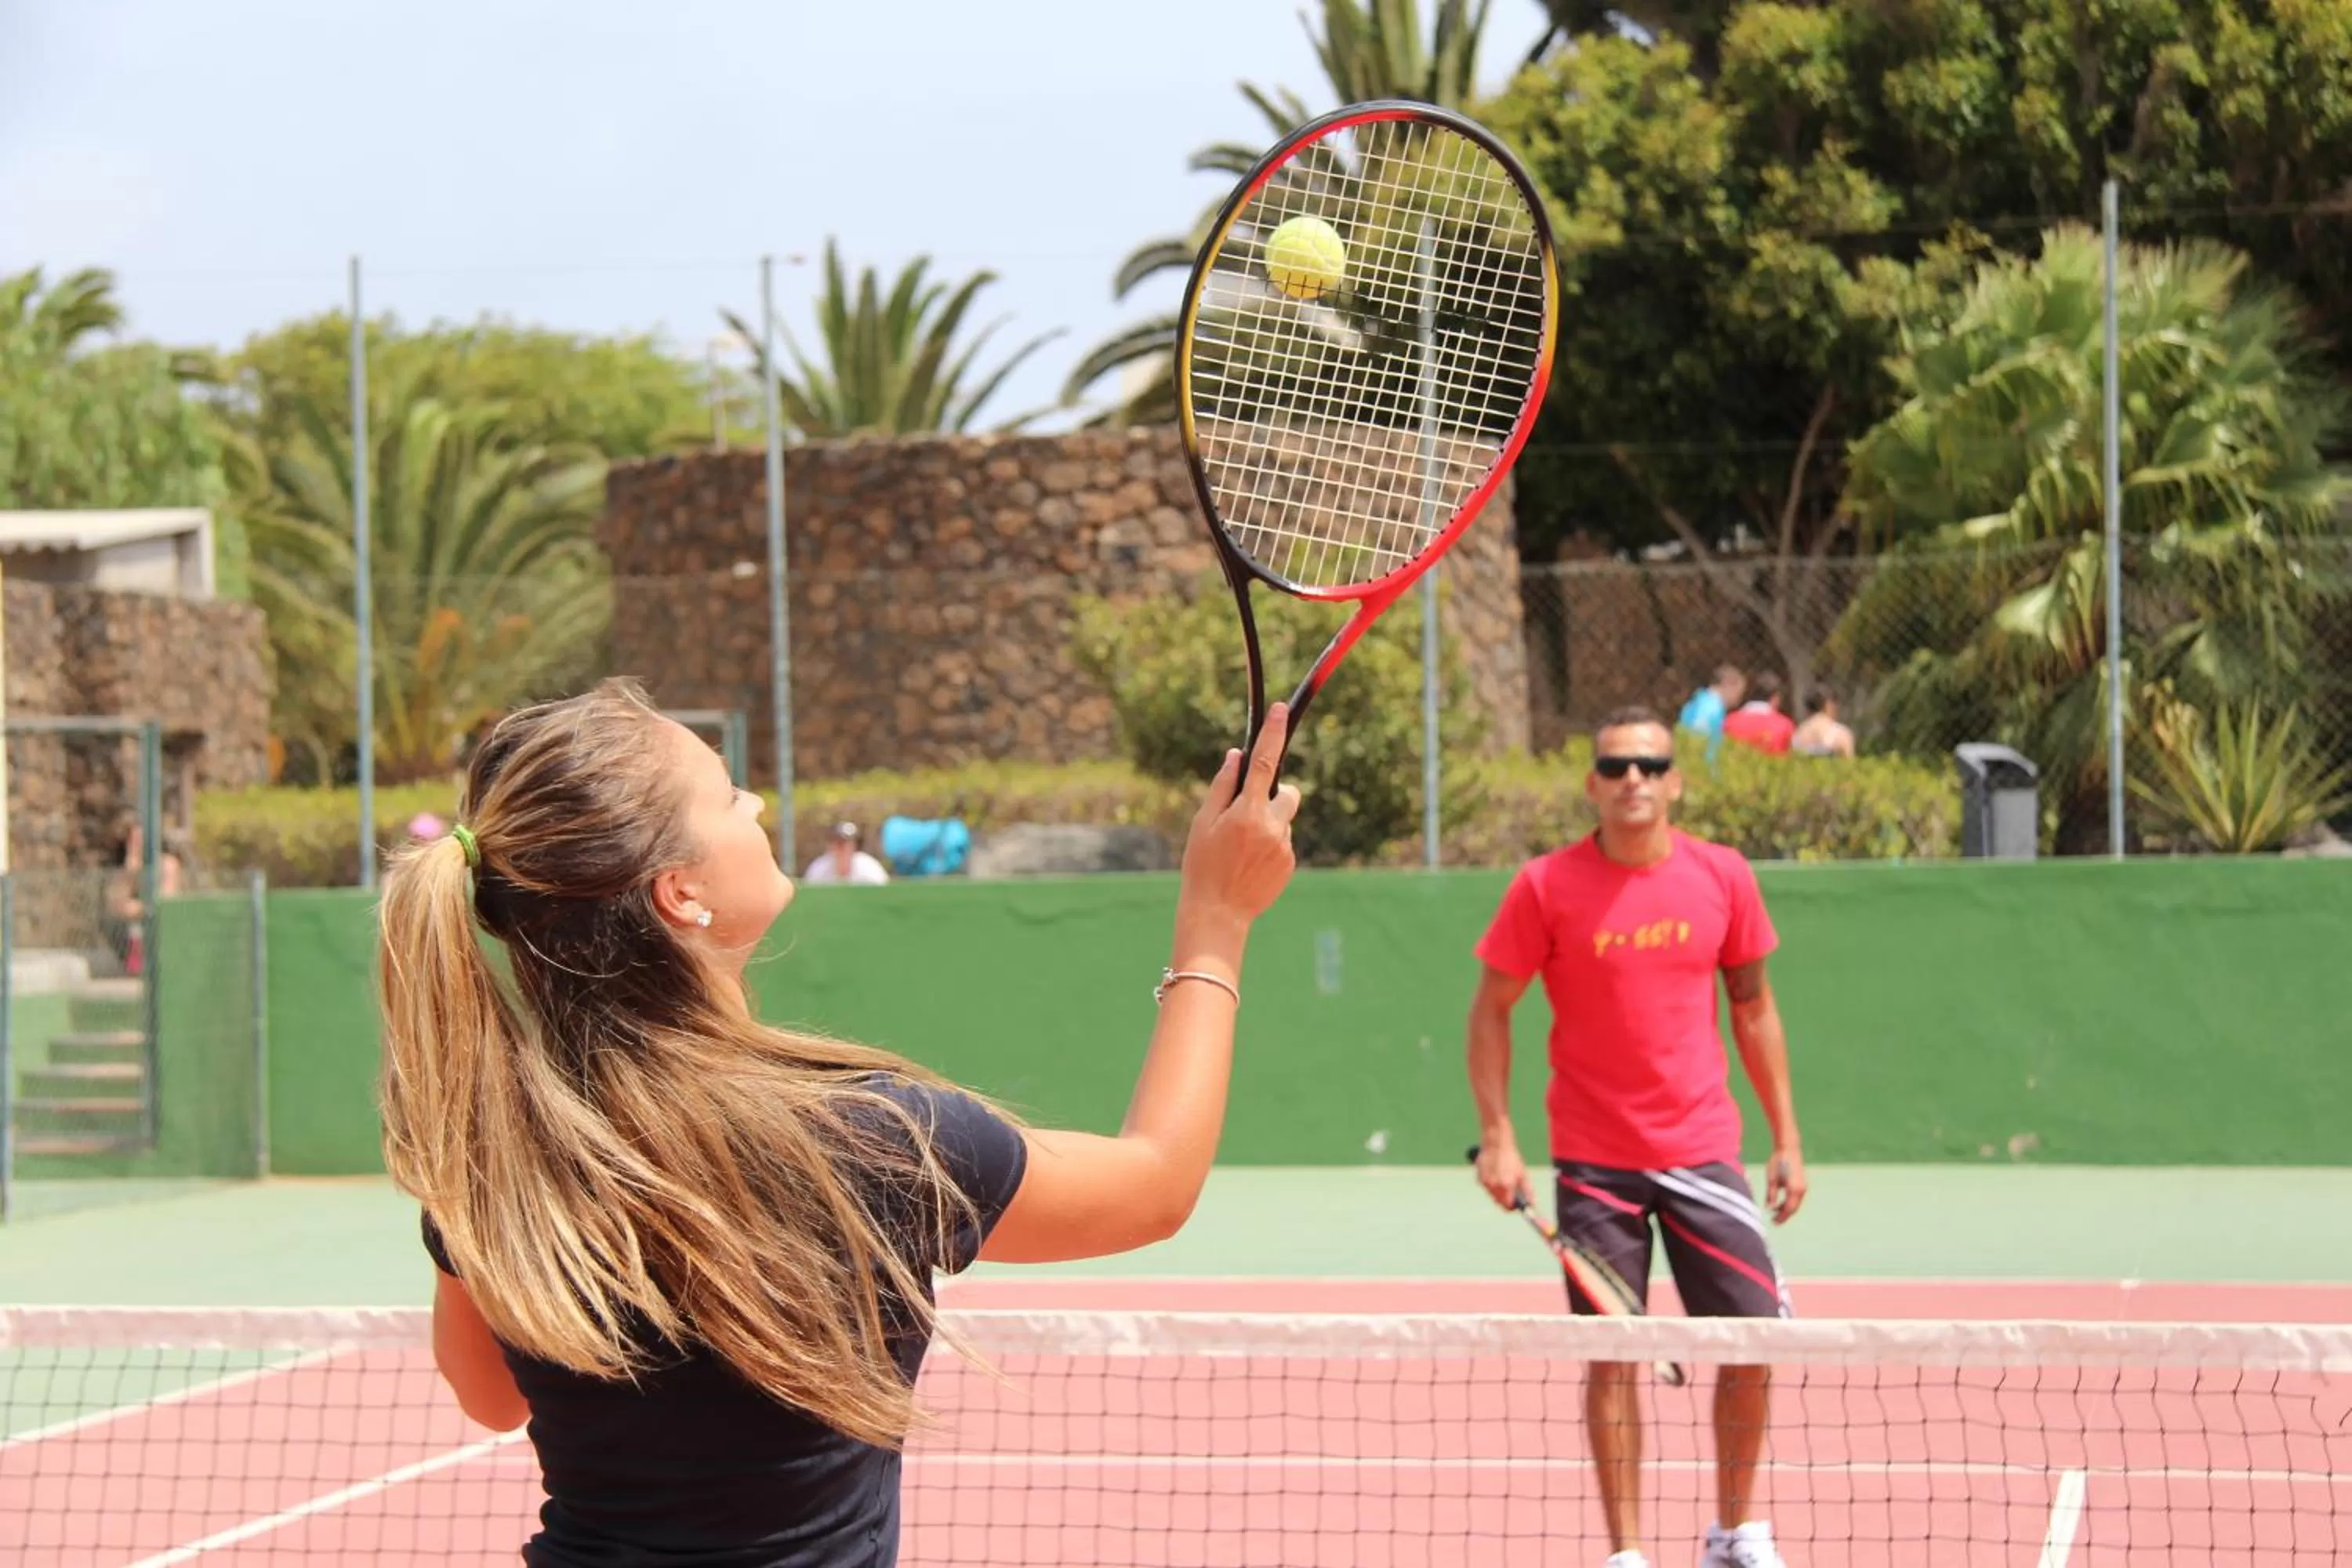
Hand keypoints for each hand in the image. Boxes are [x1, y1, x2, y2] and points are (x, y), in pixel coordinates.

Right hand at [1177, 703, 1300, 928]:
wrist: (1218, 914)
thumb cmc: (1202, 866)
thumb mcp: (1203, 823)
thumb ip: (1222, 786)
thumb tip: (1237, 756)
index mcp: (1247, 812)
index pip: (1264, 762)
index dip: (1272, 733)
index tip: (1278, 710)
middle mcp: (1272, 826)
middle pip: (1288, 792)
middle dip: (1274, 793)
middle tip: (1247, 812)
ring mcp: (1284, 847)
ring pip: (1283, 819)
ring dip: (1267, 824)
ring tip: (1242, 850)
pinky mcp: (1290, 864)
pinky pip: (1283, 841)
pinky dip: (1269, 845)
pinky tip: (1248, 864)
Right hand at [1474, 1141, 1530, 1212]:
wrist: (1496, 1143)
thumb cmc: (1511, 1158)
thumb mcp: (1523, 1174)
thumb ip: (1528, 1191)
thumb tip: (1532, 1204)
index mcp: (1506, 1186)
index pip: (1507, 1206)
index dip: (1512, 1207)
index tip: (1515, 1204)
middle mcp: (1494, 1186)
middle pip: (1498, 1202)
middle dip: (1505, 1199)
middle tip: (1510, 1190)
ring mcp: (1485, 1182)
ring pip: (1491, 1195)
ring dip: (1497, 1191)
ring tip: (1502, 1177)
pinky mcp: (1478, 1178)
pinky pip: (1486, 1187)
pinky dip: (1490, 1184)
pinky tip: (1494, 1173)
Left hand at [1766, 1145, 1806, 1223]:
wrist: (1788, 1149)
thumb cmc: (1777, 1162)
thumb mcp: (1771, 1179)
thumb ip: (1771, 1194)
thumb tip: (1769, 1208)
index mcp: (1794, 1189)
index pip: (1788, 1209)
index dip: (1781, 1217)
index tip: (1773, 1222)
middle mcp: (1801, 1190)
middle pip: (1793, 1208)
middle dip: (1784, 1216)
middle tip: (1773, 1221)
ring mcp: (1803, 1187)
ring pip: (1795, 1204)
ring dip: (1786, 1209)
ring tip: (1774, 1212)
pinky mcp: (1802, 1184)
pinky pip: (1796, 1198)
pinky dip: (1789, 1203)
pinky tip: (1779, 1204)